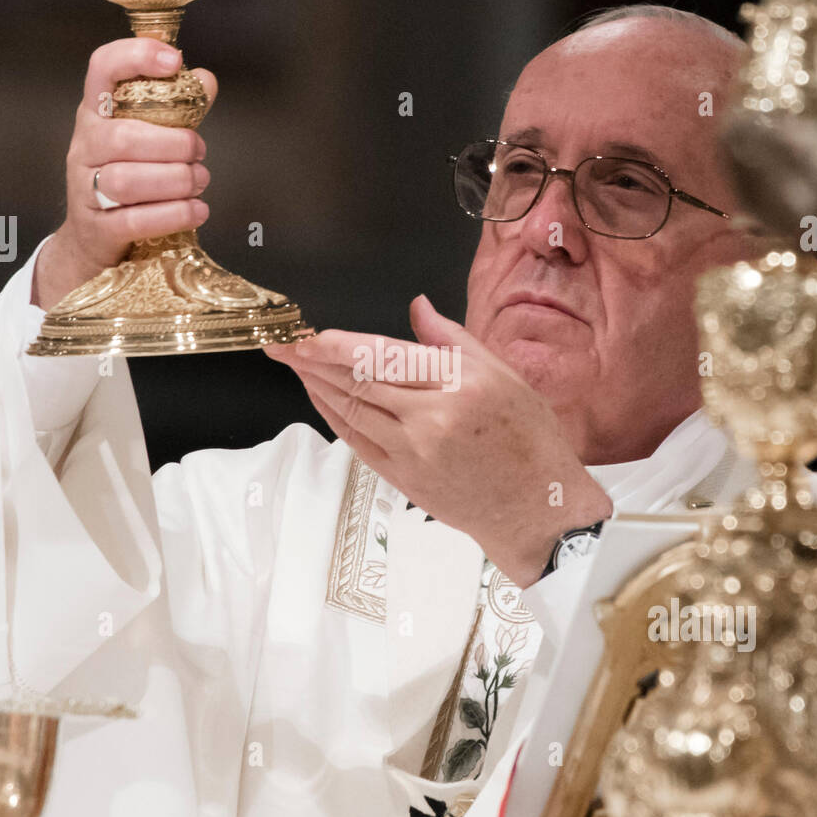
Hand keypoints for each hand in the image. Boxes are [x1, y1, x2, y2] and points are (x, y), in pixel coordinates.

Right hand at [31, 38, 216, 310]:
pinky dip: (173, 215)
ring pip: (127, 181)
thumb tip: (206, 80)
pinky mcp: (98, 227)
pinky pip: (135, 220)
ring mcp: (85, 188)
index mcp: (96, 113)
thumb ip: (177, 110)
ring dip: (176, 181)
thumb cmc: (128, 176)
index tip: (175, 61)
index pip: (102, 69)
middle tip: (199, 153)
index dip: (136, 57)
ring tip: (200, 181)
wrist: (92, 237)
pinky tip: (197, 210)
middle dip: (173, 144)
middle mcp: (84, 146)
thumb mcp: (147, 137)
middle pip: (124, 138)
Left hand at [266, 295, 611, 586]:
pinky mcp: (403, 478)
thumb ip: (452, 340)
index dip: (336, 345)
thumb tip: (416, 308)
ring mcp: (413, 452)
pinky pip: (356, 441)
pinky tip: (319, 398)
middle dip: (311, 361)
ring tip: (294, 365)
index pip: (382, 357)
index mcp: (459, 385)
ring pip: (351, 411)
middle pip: (357, 382)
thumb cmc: (528, 440)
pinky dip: (333, 416)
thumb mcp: (504, 374)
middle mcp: (431, 419)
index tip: (308, 334)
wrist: (535, 508)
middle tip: (281, 343)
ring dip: (316, 386)